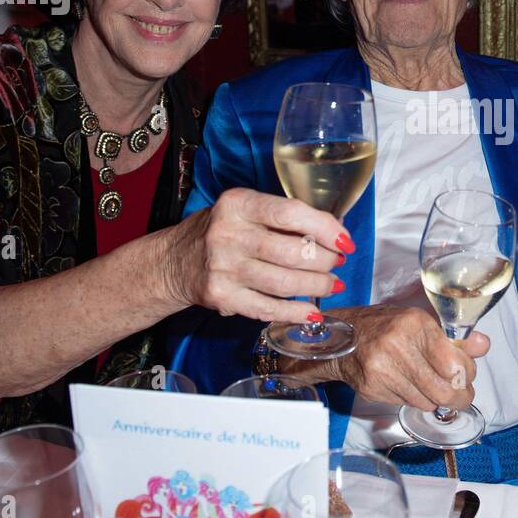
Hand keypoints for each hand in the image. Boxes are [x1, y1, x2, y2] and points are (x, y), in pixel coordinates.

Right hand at [161, 187, 349, 322]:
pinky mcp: (222, 297)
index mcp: (238, 204)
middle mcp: (228, 234)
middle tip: (336, 263)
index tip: (345, 241)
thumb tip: (334, 231)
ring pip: (284, 283)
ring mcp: (224, 268)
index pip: (291, 213)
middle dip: (325, 261)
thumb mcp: (244, 209)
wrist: (173, 261)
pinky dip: (296, 313)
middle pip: (292, 252)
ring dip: (317, 287)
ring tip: (330, 284)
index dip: (325, 229)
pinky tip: (312, 312)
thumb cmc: (221, 230)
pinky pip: (268, 309)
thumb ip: (282, 216)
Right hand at [305, 304, 489, 410]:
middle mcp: (398, 345)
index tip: (467, 377)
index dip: (467, 376)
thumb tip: (483, 345)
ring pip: (427, 402)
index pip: (454, 364)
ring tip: (430, 385)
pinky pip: (407, 404)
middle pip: (443, 391)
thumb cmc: (388, 328)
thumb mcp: (422, 324)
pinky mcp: (372, 387)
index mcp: (415, 323)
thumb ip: (455, 338)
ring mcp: (382, 369)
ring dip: (435, 399)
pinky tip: (408, 385)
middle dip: (458, 398)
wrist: (344, 337)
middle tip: (460, 396)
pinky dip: (415, 399)